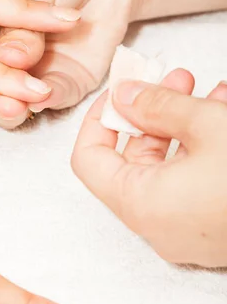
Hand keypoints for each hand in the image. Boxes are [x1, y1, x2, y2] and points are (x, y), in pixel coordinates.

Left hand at [72, 69, 226, 266]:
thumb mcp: (206, 126)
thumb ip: (157, 105)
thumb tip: (124, 93)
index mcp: (141, 204)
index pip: (89, 159)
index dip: (98, 118)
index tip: (119, 90)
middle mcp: (157, 222)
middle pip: (130, 158)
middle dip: (150, 110)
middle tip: (169, 77)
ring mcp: (185, 227)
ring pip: (167, 164)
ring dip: (181, 121)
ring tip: (205, 88)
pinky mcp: (211, 224)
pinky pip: (192, 179)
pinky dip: (200, 145)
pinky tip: (222, 110)